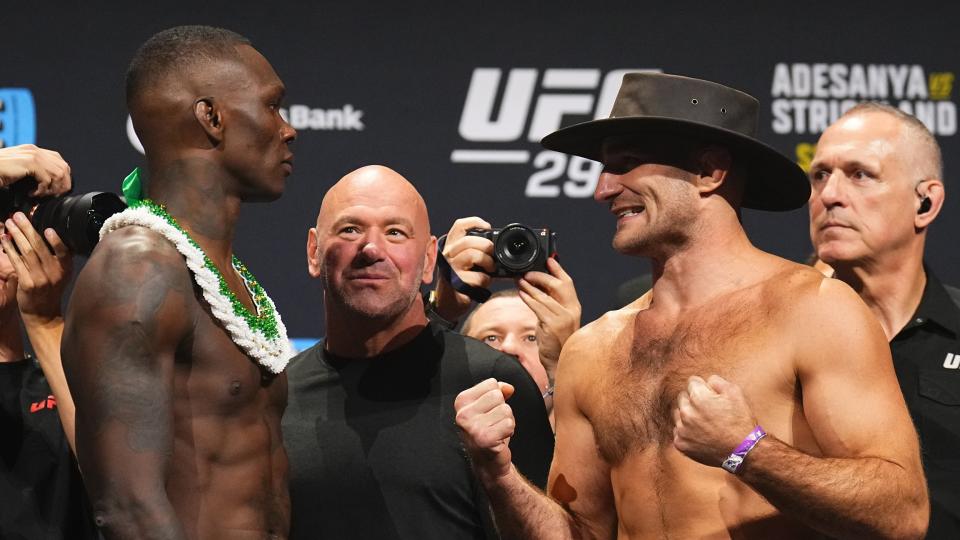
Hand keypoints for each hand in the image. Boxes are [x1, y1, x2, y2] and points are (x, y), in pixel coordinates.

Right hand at [0, 144, 71, 196]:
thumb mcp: (19, 171)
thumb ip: (34, 172)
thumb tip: (51, 185)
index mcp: (33, 151)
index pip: (60, 161)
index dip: (63, 177)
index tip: (56, 190)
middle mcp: (35, 150)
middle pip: (64, 168)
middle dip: (61, 185)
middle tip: (50, 196)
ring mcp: (32, 155)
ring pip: (58, 174)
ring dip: (51, 189)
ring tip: (40, 196)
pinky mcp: (28, 162)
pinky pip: (46, 179)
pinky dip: (41, 190)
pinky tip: (31, 194)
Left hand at [1, 212, 71, 323]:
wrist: (43, 313)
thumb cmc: (49, 290)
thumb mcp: (60, 274)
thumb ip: (56, 258)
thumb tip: (44, 234)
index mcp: (65, 268)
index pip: (63, 252)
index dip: (56, 240)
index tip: (47, 229)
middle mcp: (55, 273)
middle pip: (40, 247)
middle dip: (27, 229)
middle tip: (18, 216)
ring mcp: (41, 279)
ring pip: (27, 252)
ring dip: (16, 235)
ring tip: (9, 224)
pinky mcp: (27, 283)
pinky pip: (17, 262)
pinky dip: (9, 249)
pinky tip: (4, 240)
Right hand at [433, 217, 494, 320]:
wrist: (448, 304)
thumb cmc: (462, 280)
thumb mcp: (468, 262)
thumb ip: (478, 251)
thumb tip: (499, 246)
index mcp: (451, 246)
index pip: (460, 226)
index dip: (475, 222)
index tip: (488, 227)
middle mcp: (447, 255)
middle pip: (469, 241)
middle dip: (486, 246)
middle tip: (492, 255)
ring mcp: (450, 268)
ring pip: (472, 255)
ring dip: (487, 262)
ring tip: (490, 269)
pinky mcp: (455, 283)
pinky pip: (477, 277)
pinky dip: (485, 280)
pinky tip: (482, 283)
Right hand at [455, 378, 515, 481]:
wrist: (488, 462)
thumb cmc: (489, 430)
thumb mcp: (490, 406)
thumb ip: (499, 391)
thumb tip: (509, 388)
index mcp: (461, 401)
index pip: (491, 383)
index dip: (496, 397)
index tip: (488, 412)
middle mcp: (463, 414)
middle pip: (498, 395)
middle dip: (502, 409)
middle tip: (494, 423)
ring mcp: (472, 427)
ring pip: (505, 409)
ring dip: (507, 421)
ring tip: (497, 431)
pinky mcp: (484, 438)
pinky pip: (509, 423)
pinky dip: (509, 430)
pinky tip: (499, 438)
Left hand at [517, 257, 580, 384]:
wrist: (560, 363)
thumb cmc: (557, 342)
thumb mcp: (557, 319)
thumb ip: (551, 304)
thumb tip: (537, 287)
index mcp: (575, 307)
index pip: (568, 283)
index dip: (558, 269)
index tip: (549, 260)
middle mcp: (572, 310)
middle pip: (558, 285)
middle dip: (541, 276)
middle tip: (527, 272)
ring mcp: (564, 318)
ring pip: (544, 296)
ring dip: (530, 286)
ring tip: (519, 280)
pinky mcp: (553, 325)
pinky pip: (538, 307)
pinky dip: (528, 298)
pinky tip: (521, 293)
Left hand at [673, 375, 756, 466]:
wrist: (743, 451)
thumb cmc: (740, 421)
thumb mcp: (735, 393)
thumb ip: (716, 381)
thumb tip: (706, 381)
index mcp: (698, 398)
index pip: (692, 382)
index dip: (704, 388)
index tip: (712, 397)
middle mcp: (686, 413)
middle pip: (683, 398)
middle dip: (694, 401)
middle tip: (709, 411)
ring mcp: (682, 429)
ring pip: (678, 414)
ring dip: (688, 416)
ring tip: (705, 424)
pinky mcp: (680, 443)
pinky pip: (678, 431)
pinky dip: (687, 432)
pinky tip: (701, 435)